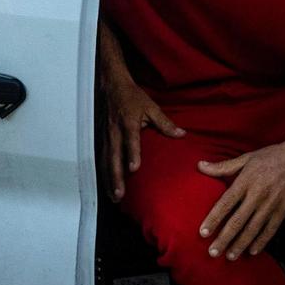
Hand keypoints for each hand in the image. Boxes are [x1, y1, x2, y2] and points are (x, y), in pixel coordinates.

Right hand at [100, 75, 184, 201]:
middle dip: (116, 177)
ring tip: (114, 196)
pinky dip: (104, 173)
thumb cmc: (133, 97)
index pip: (130, 141)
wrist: (112, 87)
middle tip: (120, 194)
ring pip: (106, 162)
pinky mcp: (103, 140)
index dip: (132, 155)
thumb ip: (165, 123)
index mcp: (128, 123)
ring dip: (109, 180)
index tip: (133, 169)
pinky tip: (108, 185)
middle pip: (114, 157)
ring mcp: (107, 137)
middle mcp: (115, 132)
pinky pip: (102, 159)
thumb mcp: (151, 107)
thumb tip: (182, 135)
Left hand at [197, 140, 284, 260]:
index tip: (203, 233)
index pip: (225, 203)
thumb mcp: (247, 158)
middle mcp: (258, 194)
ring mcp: (271, 204)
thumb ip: (223, 166)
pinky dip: (261, 241)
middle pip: (237, 221)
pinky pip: (271, 229)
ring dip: (240, 244)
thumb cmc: (272, 156)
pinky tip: (252, 251)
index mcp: (246, 181)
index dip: (213, 219)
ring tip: (230, 256)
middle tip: (213, 252)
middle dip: (224, 238)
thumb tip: (200, 166)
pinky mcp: (283, 209)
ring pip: (253, 229)